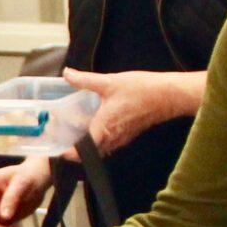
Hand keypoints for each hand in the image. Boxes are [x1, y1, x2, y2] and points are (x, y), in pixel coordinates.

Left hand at [61, 69, 195, 155]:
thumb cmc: (140, 90)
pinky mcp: (129, 134)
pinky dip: (100, 138)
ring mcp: (122, 138)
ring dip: (88, 143)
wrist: (168, 96)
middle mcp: (112, 138)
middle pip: (89, 151)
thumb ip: (85, 80)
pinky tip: (96, 124)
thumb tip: (66, 74)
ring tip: (75, 131)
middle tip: (62, 137)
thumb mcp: (109, 82)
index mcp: (104, 128)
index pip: (82, 150)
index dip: (69, 152)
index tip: (58, 147)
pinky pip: (110, 142)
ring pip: (100, 147)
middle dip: (75, 148)